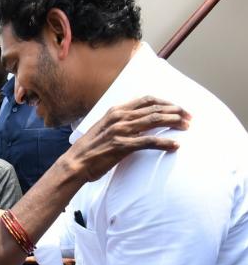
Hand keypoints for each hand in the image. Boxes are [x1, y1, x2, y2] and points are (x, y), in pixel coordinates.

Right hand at [68, 96, 190, 182]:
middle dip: (176, 110)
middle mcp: (120, 117)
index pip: (147, 100)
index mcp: (116, 111)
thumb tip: (136, 124)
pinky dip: (164, 143)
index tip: (178, 107)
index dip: (166, 101)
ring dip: (174, 122)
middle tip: (190, 116)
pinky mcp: (122, 146)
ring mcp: (121, 131)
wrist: (74, 164)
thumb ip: (120, 123)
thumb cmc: (89, 151)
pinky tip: (175, 145)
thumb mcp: (104, 129)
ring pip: (154, 121)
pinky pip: (148, 142)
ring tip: (187, 126)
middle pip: (155, 108)